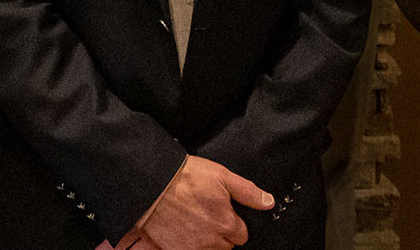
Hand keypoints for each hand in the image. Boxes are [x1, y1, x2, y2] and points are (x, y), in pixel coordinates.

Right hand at [139, 155, 271, 249]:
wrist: (151, 183)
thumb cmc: (185, 177)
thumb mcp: (221, 175)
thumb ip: (248, 192)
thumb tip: (268, 202)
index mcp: (226, 223)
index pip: (241, 234)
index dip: (232, 221)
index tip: (221, 211)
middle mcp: (211, 240)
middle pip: (225, 245)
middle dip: (219, 233)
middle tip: (204, 213)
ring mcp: (192, 247)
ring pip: (207, 249)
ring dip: (204, 239)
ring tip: (191, 220)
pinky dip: (186, 243)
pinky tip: (180, 228)